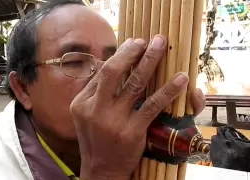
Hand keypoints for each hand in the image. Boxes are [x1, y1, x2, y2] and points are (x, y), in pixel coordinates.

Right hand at [70, 35, 202, 179]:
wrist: (102, 170)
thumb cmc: (95, 140)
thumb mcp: (85, 115)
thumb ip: (94, 92)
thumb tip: (110, 66)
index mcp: (81, 103)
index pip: (101, 73)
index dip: (119, 56)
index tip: (133, 44)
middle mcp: (95, 109)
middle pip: (113, 72)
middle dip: (131, 52)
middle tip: (147, 40)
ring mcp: (113, 121)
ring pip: (134, 84)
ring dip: (150, 62)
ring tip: (161, 47)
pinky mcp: (132, 131)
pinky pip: (152, 105)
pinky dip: (167, 90)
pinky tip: (180, 79)